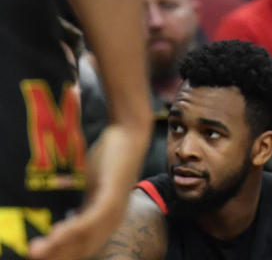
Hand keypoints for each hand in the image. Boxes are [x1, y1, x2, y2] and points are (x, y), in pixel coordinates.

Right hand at [28, 121, 149, 259]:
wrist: (128, 133)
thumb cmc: (111, 159)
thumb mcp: (94, 186)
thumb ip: (85, 204)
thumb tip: (69, 218)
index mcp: (110, 218)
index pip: (85, 245)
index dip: (64, 252)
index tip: (41, 254)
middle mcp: (115, 217)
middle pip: (84, 247)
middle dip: (58, 254)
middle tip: (33, 254)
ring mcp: (115, 207)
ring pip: (85, 237)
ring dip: (59, 245)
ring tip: (37, 250)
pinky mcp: (112, 195)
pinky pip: (91, 219)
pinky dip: (72, 229)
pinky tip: (55, 232)